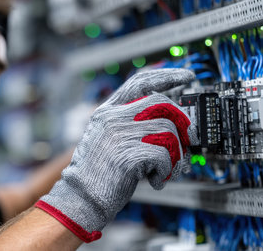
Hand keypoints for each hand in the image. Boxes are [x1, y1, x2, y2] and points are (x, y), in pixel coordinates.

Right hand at [35, 69, 198, 242]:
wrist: (81, 197)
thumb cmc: (97, 171)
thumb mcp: (108, 138)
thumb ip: (131, 125)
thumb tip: (169, 122)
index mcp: (107, 111)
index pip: (140, 82)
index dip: (166, 76)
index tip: (186, 76)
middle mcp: (113, 118)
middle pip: (162, 104)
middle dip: (183, 123)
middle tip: (190, 139)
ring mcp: (120, 134)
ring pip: (168, 131)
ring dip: (175, 155)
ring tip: (166, 170)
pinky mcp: (129, 153)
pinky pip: (164, 155)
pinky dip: (166, 171)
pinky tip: (155, 179)